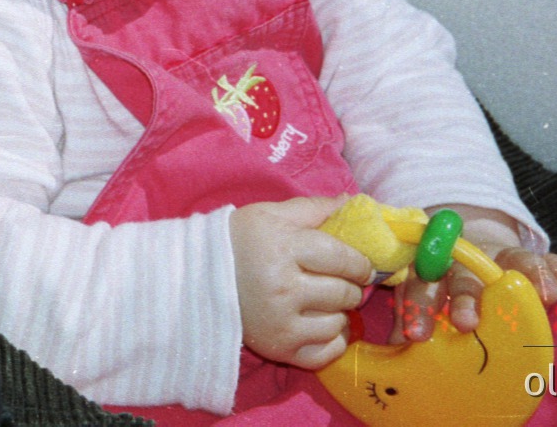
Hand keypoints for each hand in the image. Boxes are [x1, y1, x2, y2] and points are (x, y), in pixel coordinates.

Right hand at [230, 195, 372, 368]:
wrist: (196, 276)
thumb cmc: (239, 240)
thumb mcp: (272, 214)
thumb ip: (314, 208)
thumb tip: (353, 202)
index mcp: (285, 249)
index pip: (343, 260)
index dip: (360, 263)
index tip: (360, 265)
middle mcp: (285, 289)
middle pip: (344, 293)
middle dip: (350, 286)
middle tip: (340, 281)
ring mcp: (282, 323)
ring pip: (339, 323)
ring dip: (339, 312)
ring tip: (324, 302)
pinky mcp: (279, 348)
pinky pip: (326, 353)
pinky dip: (332, 340)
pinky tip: (320, 325)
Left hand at [395, 205, 556, 341]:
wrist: (474, 246)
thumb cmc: (445, 287)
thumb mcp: (423, 300)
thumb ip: (411, 323)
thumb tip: (396, 355)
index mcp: (435, 271)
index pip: (423, 286)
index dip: (419, 309)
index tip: (416, 335)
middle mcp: (468, 260)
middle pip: (466, 274)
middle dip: (466, 297)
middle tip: (466, 322)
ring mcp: (503, 256)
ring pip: (515, 260)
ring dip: (530, 276)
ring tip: (544, 296)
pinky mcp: (536, 258)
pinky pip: (555, 263)